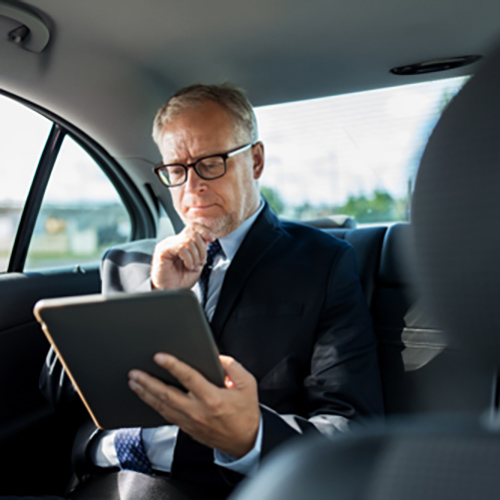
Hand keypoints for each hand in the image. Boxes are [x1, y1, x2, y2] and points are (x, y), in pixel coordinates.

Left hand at [128, 354, 260, 457]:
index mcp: (213, 398)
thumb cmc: (246, 412)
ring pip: (162, 406)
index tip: (159, 357)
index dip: (172, 366)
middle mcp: (198, 411)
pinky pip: (166, 416)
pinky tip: (147, 398)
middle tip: (135, 372)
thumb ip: (232, 367)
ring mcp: (190, 421)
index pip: (188, 378)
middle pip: (167, 394)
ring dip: (146, 393)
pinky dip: (154, 406)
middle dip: (148, 382)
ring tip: (134, 382)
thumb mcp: (248, 384)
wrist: (246, 441)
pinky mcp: (187, 428)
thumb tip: (217, 357)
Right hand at [151, 224, 213, 289]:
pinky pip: (181, 248)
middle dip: (202, 248)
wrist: (170, 291)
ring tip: (193, 267)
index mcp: (181, 242)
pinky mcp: (162, 251)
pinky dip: (189, 258)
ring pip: (188, 240)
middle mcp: (173, 241)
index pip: (193, 227)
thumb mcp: (196, 263)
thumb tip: (207, 239)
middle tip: (201, 261)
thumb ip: (201, 250)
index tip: (212, 239)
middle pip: (193, 232)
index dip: (204, 231)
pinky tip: (188, 266)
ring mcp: (167, 245)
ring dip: (196, 256)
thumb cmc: (180, 280)